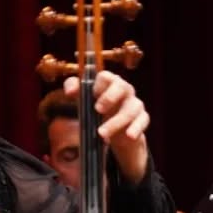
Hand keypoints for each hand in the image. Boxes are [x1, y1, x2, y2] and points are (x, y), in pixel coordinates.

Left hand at [64, 70, 150, 184]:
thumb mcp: (84, 99)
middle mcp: (125, 90)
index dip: (98, 85)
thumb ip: (75, 90)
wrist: (115, 131)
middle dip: (110, 97)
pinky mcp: (142, 118)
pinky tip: (129, 136)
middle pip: (122, 87)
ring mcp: (135, 103)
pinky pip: (142, 121)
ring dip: (116, 122)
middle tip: (97, 110)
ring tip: (102, 134)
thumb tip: (70, 91)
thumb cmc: (98, 110)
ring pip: (131, 108)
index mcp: (109, 82)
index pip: (106, 76)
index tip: (92, 96)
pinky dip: (136, 128)